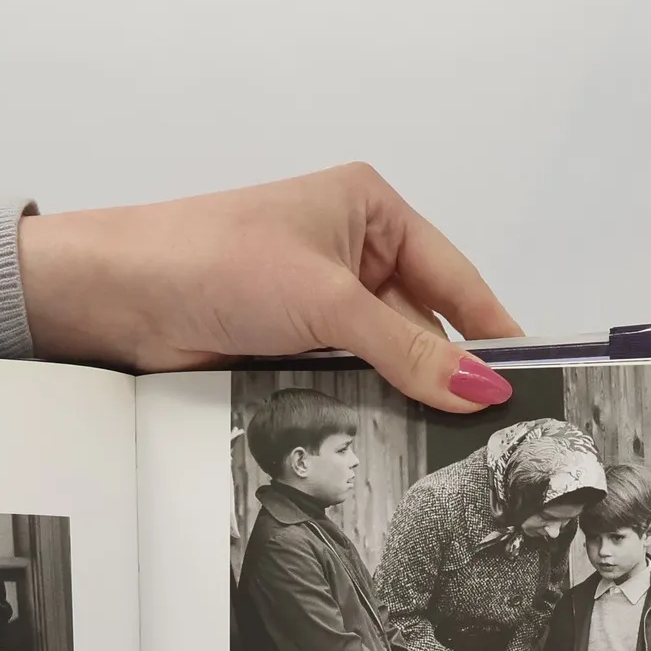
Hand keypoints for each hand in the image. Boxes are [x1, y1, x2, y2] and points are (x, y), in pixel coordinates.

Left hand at [19, 165, 522, 412]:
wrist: (121, 297)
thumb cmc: (212, 260)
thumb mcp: (327, 301)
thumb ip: (407, 349)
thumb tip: (479, 386)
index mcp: (370, 210)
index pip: (455, 276)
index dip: (491, 330)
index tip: (529, 377)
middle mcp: (350, 252)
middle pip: (424, 323)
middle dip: (448, 372)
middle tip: (490, 427)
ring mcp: (319, 303)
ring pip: (385, 359)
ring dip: (403, 395)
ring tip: (443, 439)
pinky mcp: (290, 346)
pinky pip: (346, 382)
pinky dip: (364, 406)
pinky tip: (387, 435)